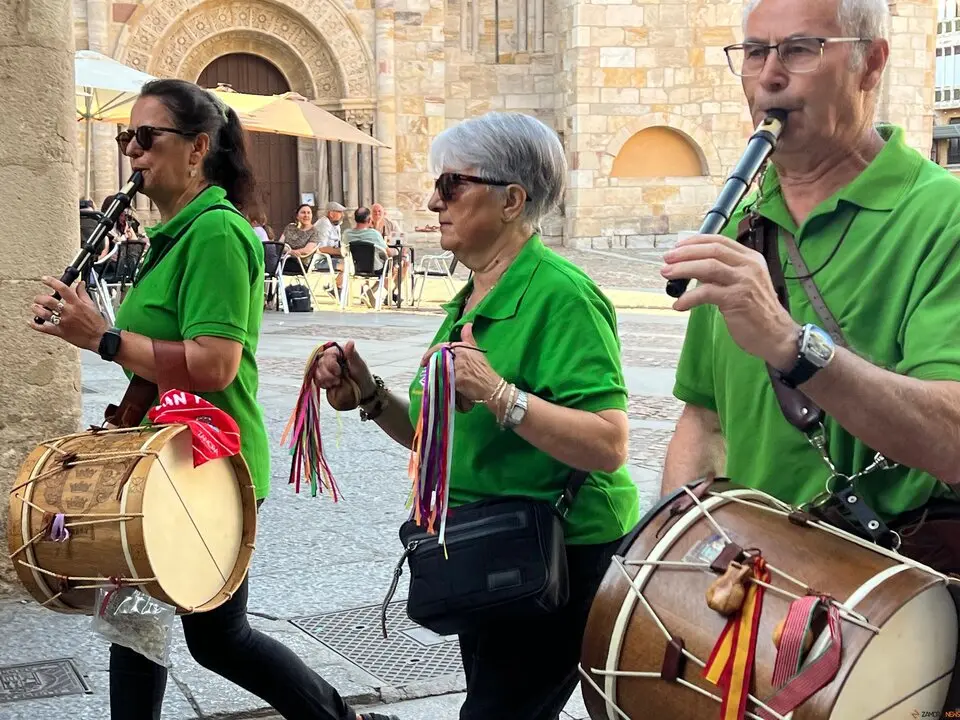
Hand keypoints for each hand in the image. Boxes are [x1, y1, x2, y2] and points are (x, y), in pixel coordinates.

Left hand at [29, 277, 107, 352]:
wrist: (100, 338)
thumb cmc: (97, 323)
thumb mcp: (92, 305)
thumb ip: (83, 293)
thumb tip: (80, 284)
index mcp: (76, 304)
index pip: (63, 289)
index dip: (52, 282)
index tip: (45, 279)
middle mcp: (68, 312)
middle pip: (49, 301)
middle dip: (40, 298)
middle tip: (38, 298)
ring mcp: (63, 322)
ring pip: (44, 314)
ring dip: (36, 309)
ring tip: (35, 307)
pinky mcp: (61, 332)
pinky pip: (44, 329)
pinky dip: (36, 325)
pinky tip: (32, 321)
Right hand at [313, 341, 373, 410]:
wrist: (362, 391)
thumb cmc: (362, 376)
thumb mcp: (359, 365)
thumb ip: (353, 354)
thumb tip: (350, 342)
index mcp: (340, 351)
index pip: (329, 353)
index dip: (331, 363)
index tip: (338, 372)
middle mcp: (331, 357)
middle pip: (320, 362)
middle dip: (327, 373)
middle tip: (337, 381)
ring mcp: (326, 367)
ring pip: (316, 370)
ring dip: (324, 379)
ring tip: (335, 384)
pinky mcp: (322, 377)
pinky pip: (315, 378)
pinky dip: (321, 383)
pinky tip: (329, 386)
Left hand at [421, 323, 500, 409]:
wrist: (492, 386)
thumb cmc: (484, 370)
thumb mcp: (476, 351)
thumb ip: (468, 338)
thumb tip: (467, 324)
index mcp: (462, 347)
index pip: (441, 347)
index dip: (430, 353)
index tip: (423, 361)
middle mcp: (460, 354)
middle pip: (438, 358)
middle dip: (430, 365)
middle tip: (426, 370)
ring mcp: (459, 366)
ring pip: (439, 370)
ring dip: (435, 375)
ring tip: (433, 379)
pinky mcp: (458, 378)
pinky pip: (445, 380)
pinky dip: (442, 384)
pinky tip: (442, 387)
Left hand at [661, 234, 798, 369]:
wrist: (776, 335)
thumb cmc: (756, 310)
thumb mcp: (743, 283)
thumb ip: (723, 273)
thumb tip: (691, 267)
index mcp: (750, 258)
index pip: (719, 241)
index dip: (695, 242)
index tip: (677, 247)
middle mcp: (749, 266)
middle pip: (712, 251)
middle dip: (685, 253)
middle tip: (666, 259)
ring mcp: (744, 282)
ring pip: (708, 267)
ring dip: (683, 269)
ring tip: (666, 274)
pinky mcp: (737, 299)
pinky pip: (706, 293)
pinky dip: (689, 298)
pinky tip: (679, 304)